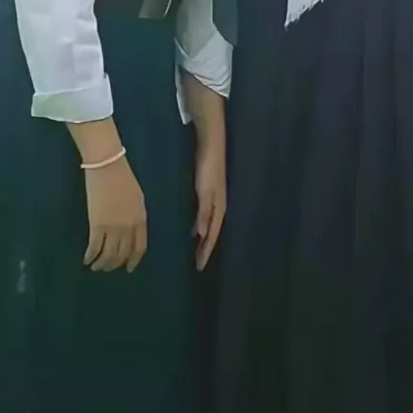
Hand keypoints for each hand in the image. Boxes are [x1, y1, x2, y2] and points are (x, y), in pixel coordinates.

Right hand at [83, 156, 146, 272]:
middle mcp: (128, 227)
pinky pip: (94, 247)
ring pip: (108, 255)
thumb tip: (130, 231)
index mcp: (140, 219)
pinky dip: (90, 256)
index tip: (128, 268)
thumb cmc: (122, 177)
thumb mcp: (137, 198)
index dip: (133, 260)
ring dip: (102, 264)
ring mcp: (113, 227)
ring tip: (96, 267)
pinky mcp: (97, 225)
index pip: (139, 247)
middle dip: (115, 264)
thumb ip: (135, 216)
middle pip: (122, 254)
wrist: (107, 165)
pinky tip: (87, 260)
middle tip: (108, 268)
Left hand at [194, 139, 225, 270]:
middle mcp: (219, 205)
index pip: (211, 236)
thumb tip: (202, 235)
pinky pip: (205, 214)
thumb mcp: (205, 192)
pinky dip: (200, 224)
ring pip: (209, 224)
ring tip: (194, 249)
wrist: (211, 144)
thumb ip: (204, 212)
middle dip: (205, 248)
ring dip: (203, 237)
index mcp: (219, 208)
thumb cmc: (208, 168)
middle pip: (211, 232)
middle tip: (197, 263)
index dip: (206, 251)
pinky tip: (193, 226)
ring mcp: (215, 197)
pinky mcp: (209, 190)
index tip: (199, 267)